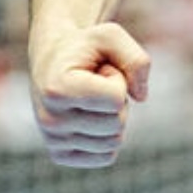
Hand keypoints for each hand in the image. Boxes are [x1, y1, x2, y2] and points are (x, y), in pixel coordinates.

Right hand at [30, 20, 151, 167]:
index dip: (117, 80)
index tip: (99, 69)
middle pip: (117, 124)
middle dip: (117, 100)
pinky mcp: (59, 156)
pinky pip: (106, 156)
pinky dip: (107, 137)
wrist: (52, 62)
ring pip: (113, 142)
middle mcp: (50, 120)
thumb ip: (136, 59)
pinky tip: (89, 117)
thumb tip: (142, 97)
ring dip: (111, 117)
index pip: (116, 100)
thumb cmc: (84, 47)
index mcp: (58, 90)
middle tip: (96, 84)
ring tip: (92, 99)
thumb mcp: (111, 35)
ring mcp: (53, 142)